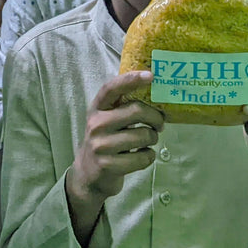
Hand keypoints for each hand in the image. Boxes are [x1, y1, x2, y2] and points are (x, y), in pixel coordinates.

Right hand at [67, 72, 161, 202]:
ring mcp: (101, 145)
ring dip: (153, 138)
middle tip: (160, 123)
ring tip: (149, 140)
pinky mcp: (109, 165)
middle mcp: (96, 124)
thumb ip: (123, 106)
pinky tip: (143, 155)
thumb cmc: (105, 139)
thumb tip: (155, 92)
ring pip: (143, 136)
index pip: (112, 88)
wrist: (88, 173)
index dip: (131, 79)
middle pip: (136, 111)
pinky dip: (149, 156)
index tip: (151, 75)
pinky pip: (143, 158)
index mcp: (97, 108)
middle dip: (155, 117)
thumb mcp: (107, 119)